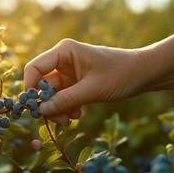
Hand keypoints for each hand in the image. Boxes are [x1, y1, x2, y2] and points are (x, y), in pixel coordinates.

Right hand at [24, 39, 151, 124]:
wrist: (144, 74)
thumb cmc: (120, 74)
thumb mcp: (92, 90)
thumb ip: (65, 100)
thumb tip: (41, 111)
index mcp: (64, 52)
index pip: (34, 68)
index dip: (30, 88)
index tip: (33, 108)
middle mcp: (63, 60)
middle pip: (43, 85)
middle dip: (49, 104)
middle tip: (59, 120)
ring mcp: (70, 72)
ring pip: (54, 94)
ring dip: (59, 109)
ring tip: (71, 119)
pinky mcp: (77, 82)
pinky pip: (64, 97)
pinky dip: (68, 107)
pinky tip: (79, 114)